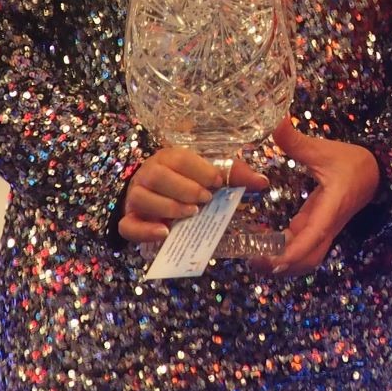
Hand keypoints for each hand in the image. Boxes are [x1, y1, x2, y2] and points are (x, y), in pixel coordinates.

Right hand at [117, 147, 268, 244]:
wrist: (157, 200)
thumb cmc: (189, 184)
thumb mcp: (211, 177)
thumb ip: (236, 176)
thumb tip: (262, 182)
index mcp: (168, 158)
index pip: (179, 158)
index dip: (200, 170)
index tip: (218, 182)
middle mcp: (148, 173)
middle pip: (158, 176)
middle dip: (184, 188)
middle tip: (205, 200)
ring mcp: (136, 197)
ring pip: (142, 197)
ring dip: (168, 206)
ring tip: (190, 214)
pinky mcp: (129, 220)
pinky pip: (129, 226)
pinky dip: (146, 231)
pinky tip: (166, 233)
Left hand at [264, 119, 379, 275]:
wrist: (376, 171)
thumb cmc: (351, 162)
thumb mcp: (323, 149)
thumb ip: (296, 140)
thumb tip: (275, 121)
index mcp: (332, 206)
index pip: (315, 235)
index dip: (294, 251)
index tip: (273, 259)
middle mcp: (329, 224)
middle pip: (310, 258)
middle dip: (284, 266)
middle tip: (255, 262)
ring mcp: (324, 229)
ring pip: (308, 258)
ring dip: (285, 264)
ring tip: (256, 260)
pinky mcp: (320, 227)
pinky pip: (305, 248)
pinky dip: (286, 253)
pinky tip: (265, 247)